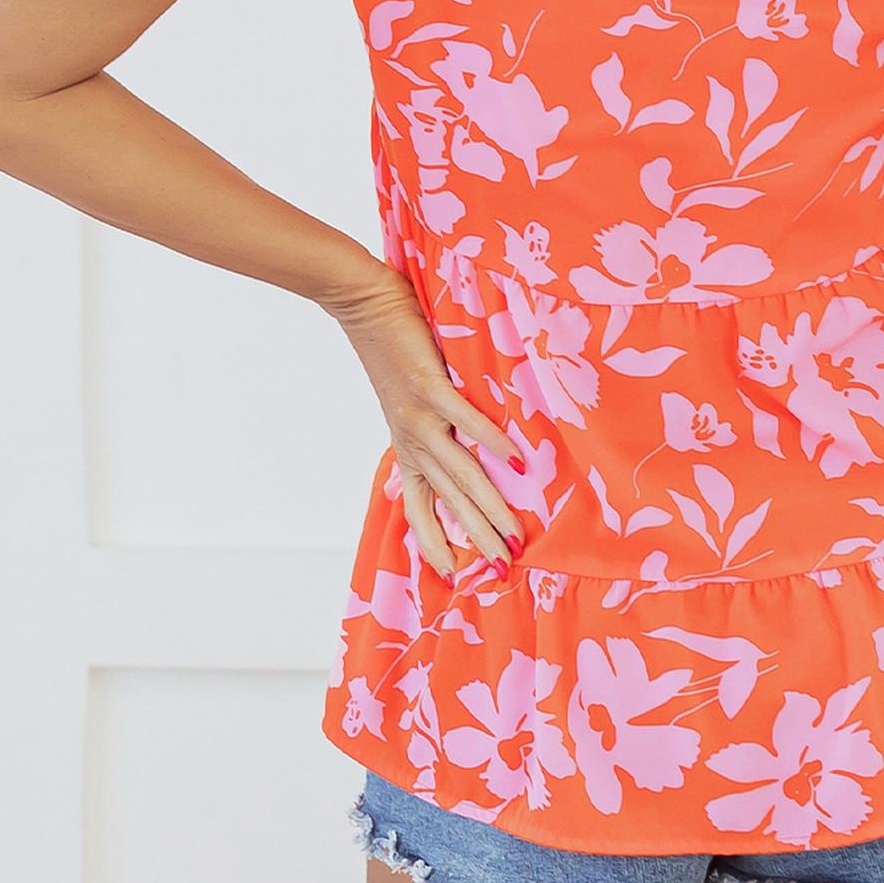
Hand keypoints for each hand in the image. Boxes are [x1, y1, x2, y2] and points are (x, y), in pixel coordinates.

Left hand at [322, 265, 526, 582]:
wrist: (364, 305)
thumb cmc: (393, 348)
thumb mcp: (408, 400)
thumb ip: (434, 423)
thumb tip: (466, 441)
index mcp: (408, 448)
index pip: (420, 510)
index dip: (434, 545)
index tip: (454, 577)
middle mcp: (414, 441)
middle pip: (450, 503)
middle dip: (477, 540)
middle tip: (503, 570)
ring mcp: (421, 417)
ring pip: (461, 474)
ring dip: (489, 508)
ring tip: (514, 534)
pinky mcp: (431, 387)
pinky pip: (467, 421)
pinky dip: (493, 442)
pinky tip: (519, 461)